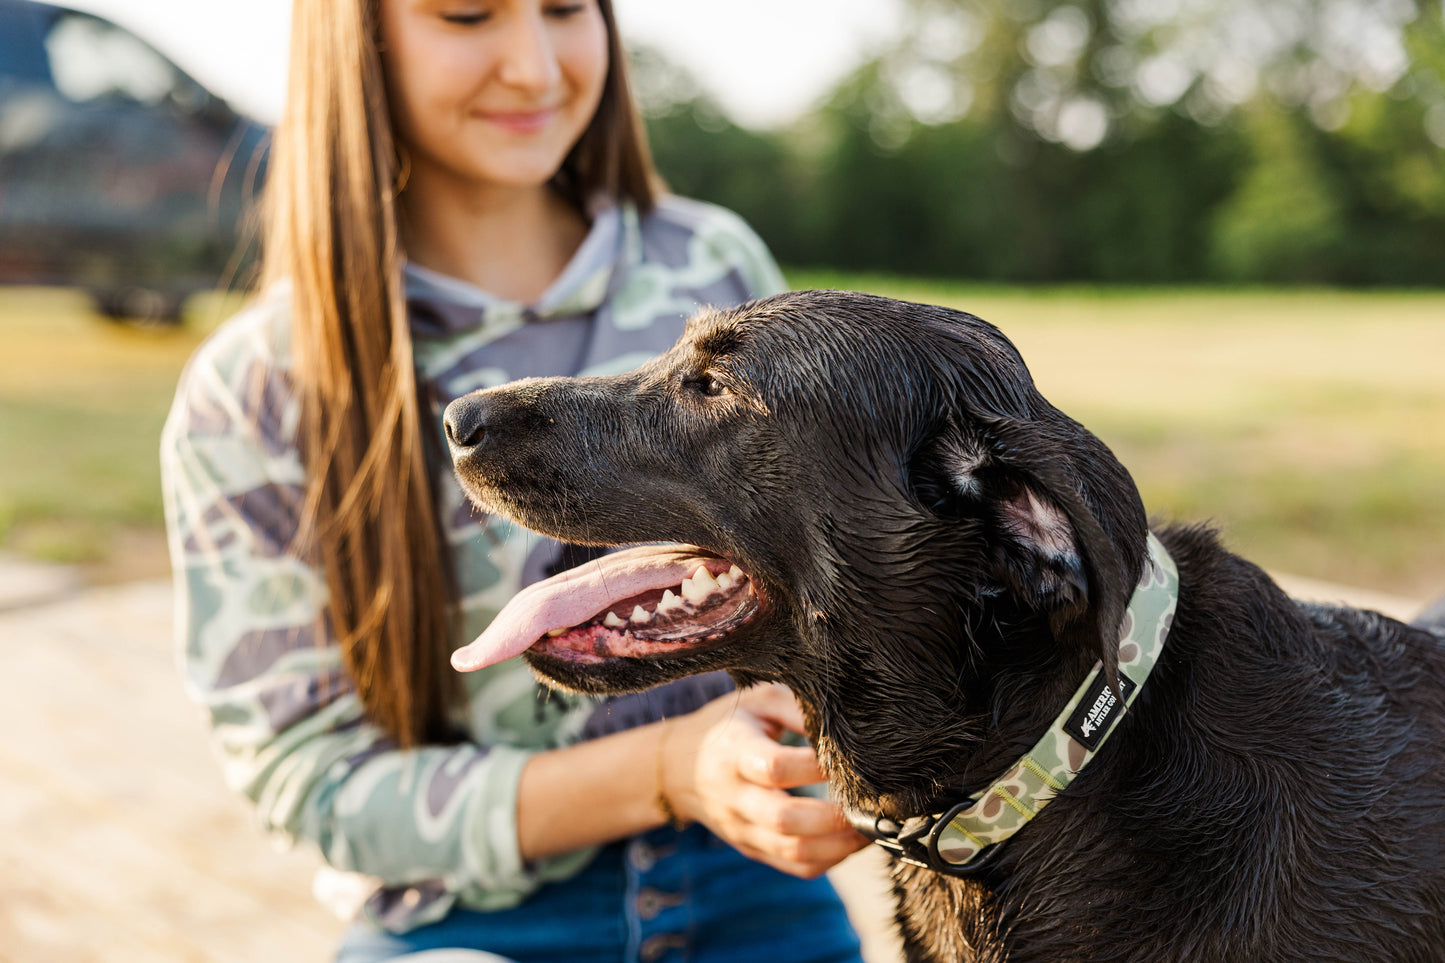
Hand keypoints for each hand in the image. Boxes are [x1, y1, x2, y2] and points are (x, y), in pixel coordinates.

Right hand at [662, 683, 868, 878]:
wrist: (678, 767)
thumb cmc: (728, 726)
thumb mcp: (758, 701)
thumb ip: (799, 708)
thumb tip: (846, 726)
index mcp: (734, 752)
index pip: (775, 767)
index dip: (816, 767)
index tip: (850, 758)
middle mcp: (735, 796)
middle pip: (784, 820)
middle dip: (835, 817)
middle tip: (871, 801)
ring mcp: (742, 829)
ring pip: (793, 852)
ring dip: (840, 845)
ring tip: (871, 826)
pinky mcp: (752, 849)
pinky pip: (795, 867)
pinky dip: (830, 859)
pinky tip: (852, 840)